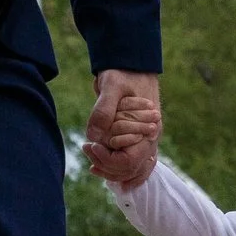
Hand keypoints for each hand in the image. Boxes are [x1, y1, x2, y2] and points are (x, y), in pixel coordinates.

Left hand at [84, 67, 160, 188]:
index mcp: (149, 129)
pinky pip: (126, 162)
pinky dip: (111, 166)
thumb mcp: (112, 86)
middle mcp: (149, 139)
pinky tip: (94, 164)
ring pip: (128, 170)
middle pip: (129, 170)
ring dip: (107, 168)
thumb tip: (93, 137)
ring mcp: (143, 140)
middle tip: (86, 147)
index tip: (91, 146)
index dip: (109, 160)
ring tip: (89, 151)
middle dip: (105, 164)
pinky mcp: (134, 139)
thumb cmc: (123, 73)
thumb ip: (103, 110)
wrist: (131, 65)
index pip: (130, 161)